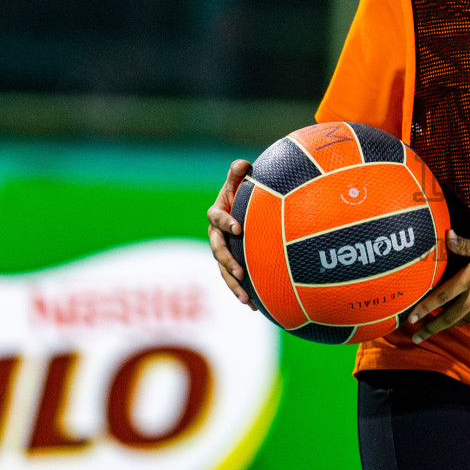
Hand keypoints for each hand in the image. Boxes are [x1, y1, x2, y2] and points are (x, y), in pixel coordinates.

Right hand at [206, 159, 255, 309]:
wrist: (240, 210)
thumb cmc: (240, 194)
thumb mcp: (238, 183)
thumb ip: (238, 173)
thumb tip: (244, 163)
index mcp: (217, 215)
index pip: (217, 218)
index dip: (226, 222)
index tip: (239, 227)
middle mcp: (216, 235)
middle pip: (218, 250)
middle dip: (228, 262)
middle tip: (240, 271)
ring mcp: (222, 251)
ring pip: (224, 270)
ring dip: (233, 285)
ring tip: (246, 299)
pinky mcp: (230, 264)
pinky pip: (233, 279)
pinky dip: (242, 291)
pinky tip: (254, 306)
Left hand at [405, 231, 469, 342]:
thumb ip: (466, 245)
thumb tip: (447, 236)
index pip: (442, 298)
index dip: (424, 309)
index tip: (410, 319)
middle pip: (449, 318)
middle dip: (432, 329)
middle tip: (416, 338)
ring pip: (464, 320)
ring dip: (448, 326)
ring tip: (435, 330)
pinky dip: (466, 319)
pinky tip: (463, 317)